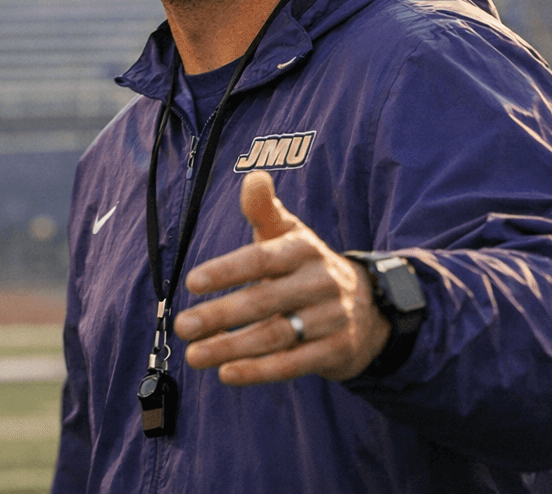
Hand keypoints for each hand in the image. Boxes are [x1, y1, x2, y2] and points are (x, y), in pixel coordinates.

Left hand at [171, 171, 389, 384]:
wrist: (369, 306)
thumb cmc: (307, 266)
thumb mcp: (290, 234)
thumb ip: (265, 209)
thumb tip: (253, 177)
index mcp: (303, 250)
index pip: (262, 259)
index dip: (227, 270)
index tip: (191, 282)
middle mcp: (320, 283)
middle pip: (264, 300)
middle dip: (220, 315)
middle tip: (183, 326)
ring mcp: (330, 319)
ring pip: (276, 336)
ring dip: (232, 348)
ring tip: (194, 355)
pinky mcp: (336, 351)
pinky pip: (294, 364)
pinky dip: (260, 371)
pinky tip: (227, 374)